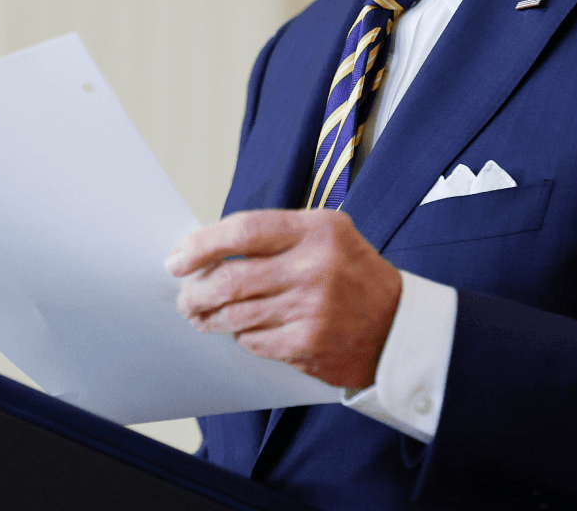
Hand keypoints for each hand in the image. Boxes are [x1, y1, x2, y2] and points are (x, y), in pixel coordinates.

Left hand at [166, 209, 401, 388]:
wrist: (398, 326)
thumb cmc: (351, 274)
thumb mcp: (327, 234)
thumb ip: (275, 235)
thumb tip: (208, 247)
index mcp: (317, 231)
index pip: (244, 231)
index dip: (202, 245)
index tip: (178, 258)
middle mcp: (315, 268)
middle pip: (232, 279)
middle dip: (197, 290)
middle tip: (184, 296)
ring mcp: (313, 310)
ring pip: (237, 315)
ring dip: (209, 317)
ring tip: (198, 315)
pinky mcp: (308, 345)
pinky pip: (254, 341)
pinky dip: (240, 337)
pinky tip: (239, 331)